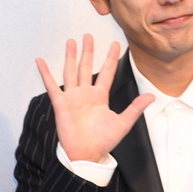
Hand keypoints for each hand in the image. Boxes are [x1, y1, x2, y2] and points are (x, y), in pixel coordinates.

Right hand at [36, 34, 153, 162]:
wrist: (86, 154)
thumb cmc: (102, 141)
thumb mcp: (123, 123)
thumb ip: (135, 108)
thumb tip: (151, 96)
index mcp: (100, 96)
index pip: (107, 72)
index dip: (110, 58)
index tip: (115, 44)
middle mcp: (86, 94)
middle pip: (87, 66)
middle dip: (88, 51)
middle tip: (88, 36)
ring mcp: (72, 97)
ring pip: (71, 71)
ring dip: (70, 56)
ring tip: (71, 42)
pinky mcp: (61, 104)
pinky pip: (52, 85)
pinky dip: (45, 73)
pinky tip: (41, 61)